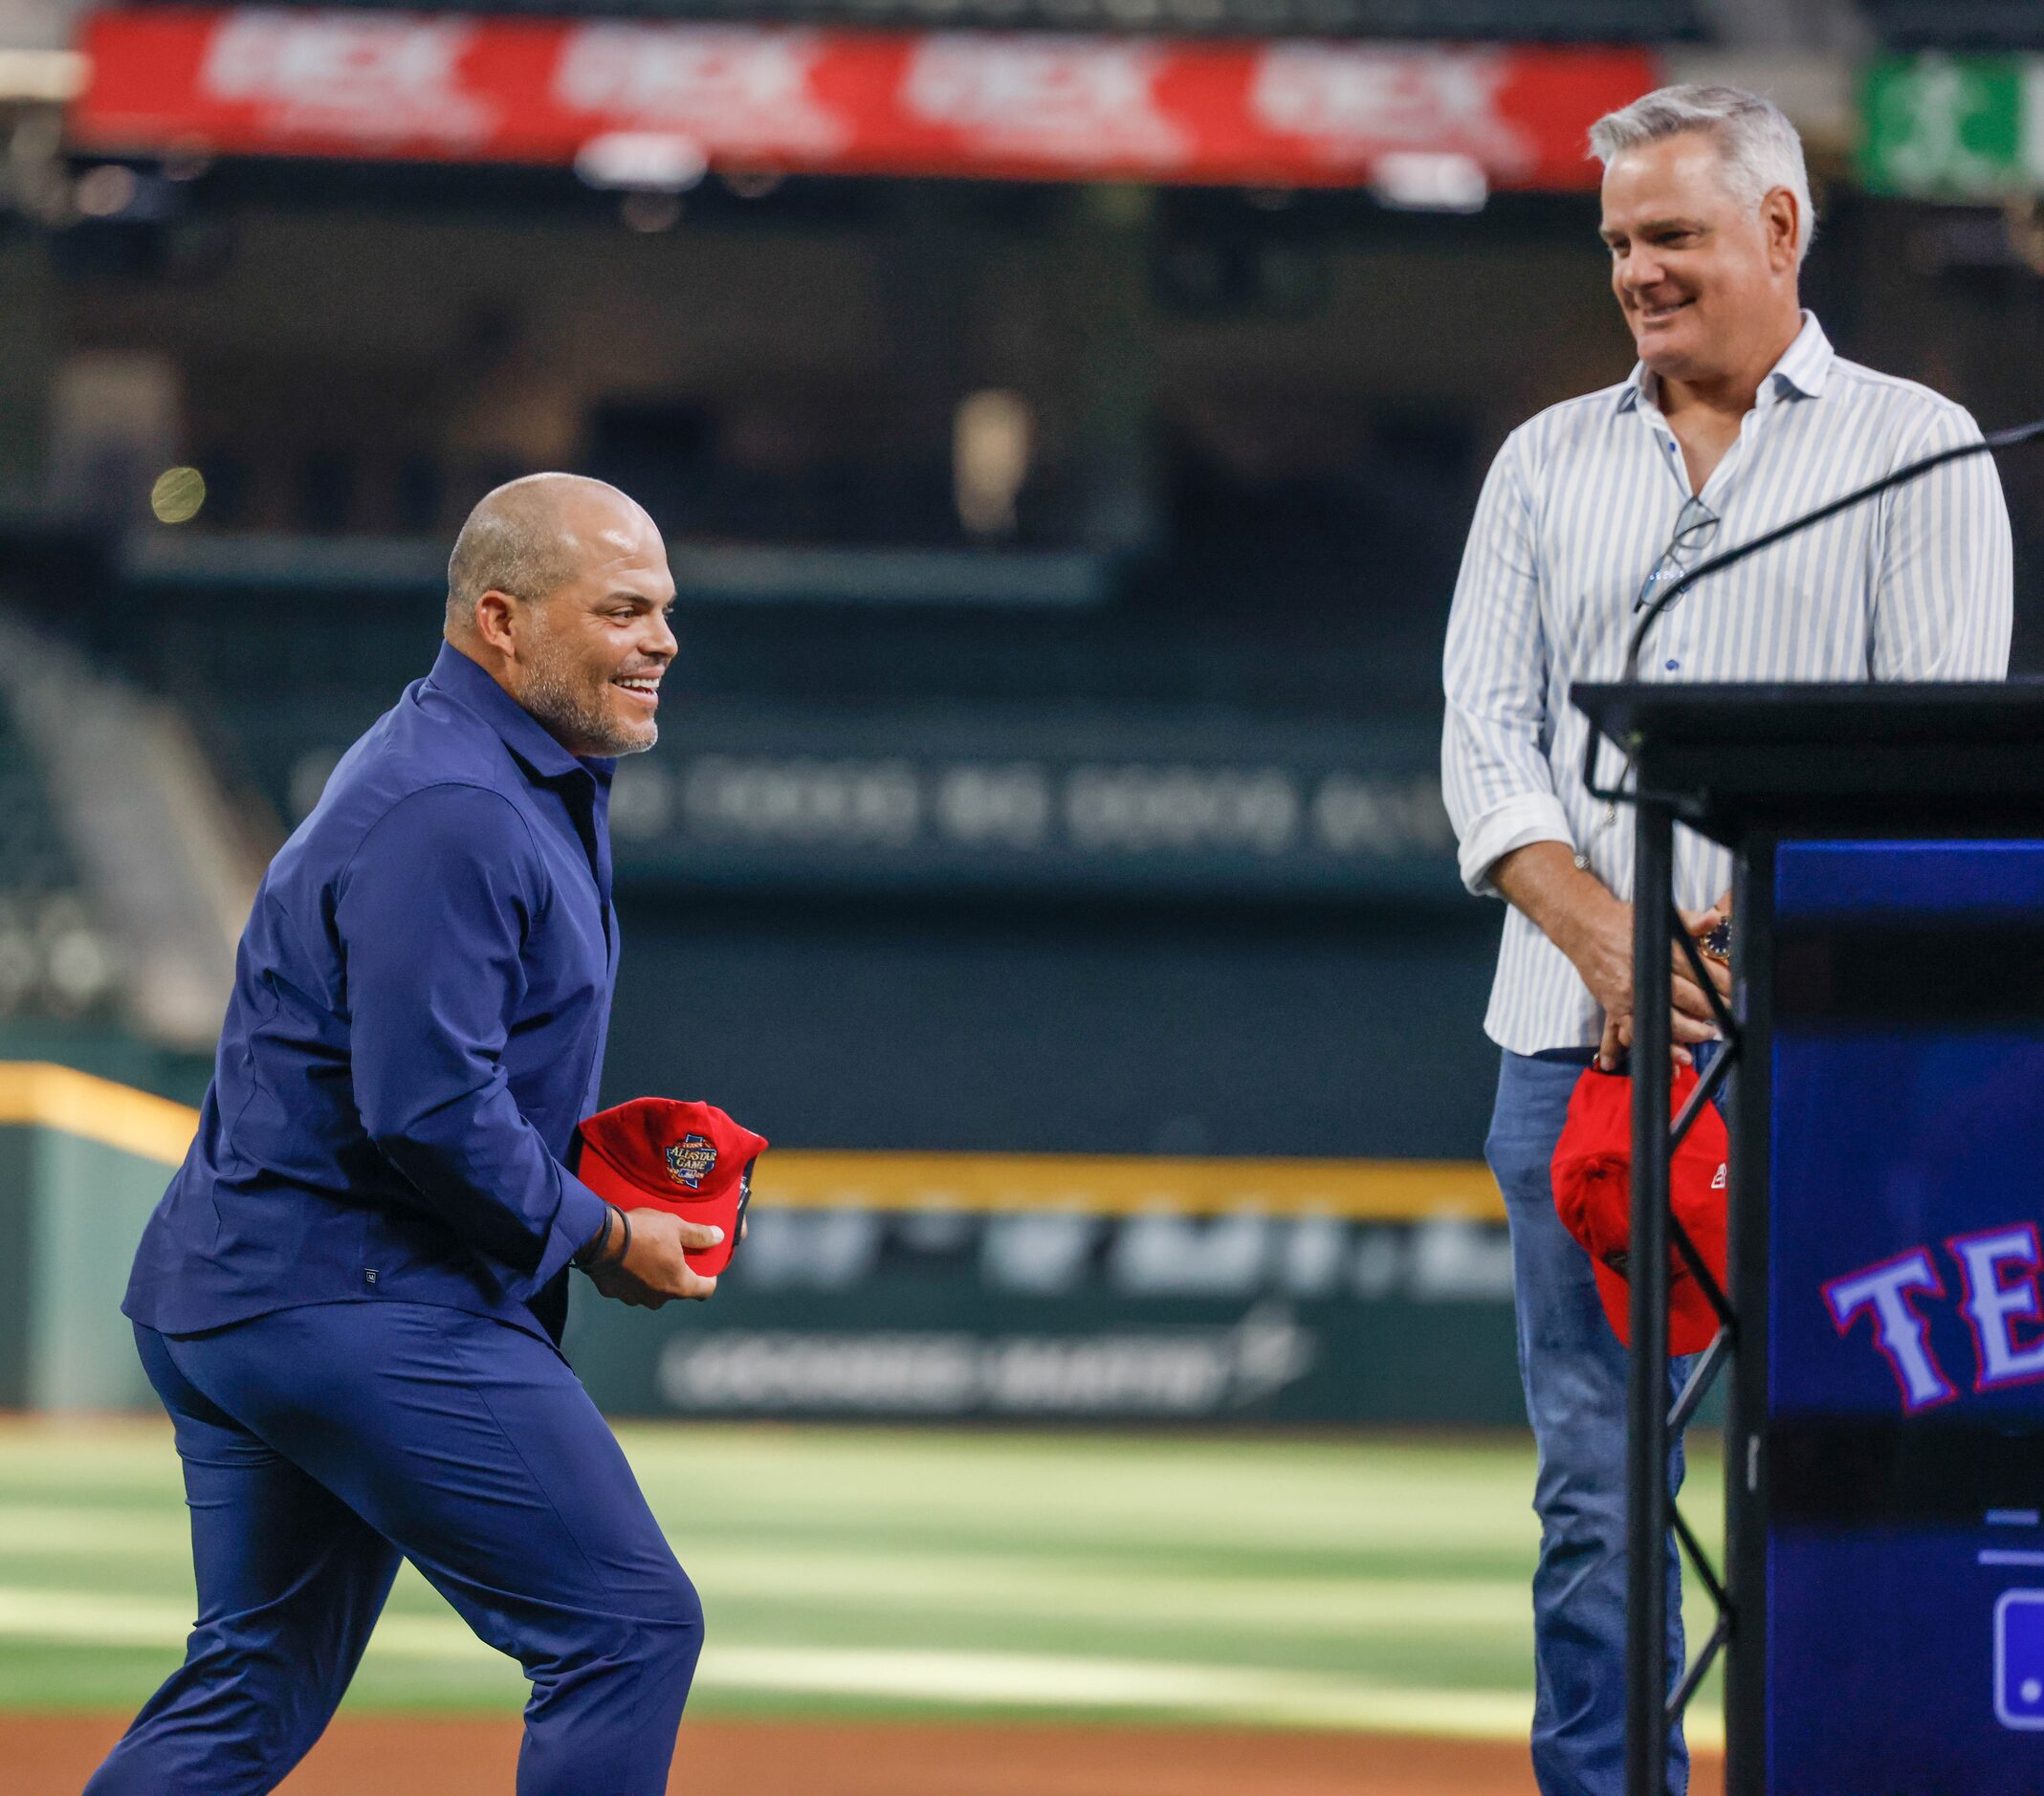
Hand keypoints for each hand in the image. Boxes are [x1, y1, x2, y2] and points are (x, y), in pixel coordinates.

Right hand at [587, 1208, 722, 1308]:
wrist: (599, 1238)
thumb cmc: (643, 1231)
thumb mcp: (676, 1226)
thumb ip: (699, 1235)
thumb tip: (719, 1236)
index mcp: (679, 1285)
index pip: (705, 1291)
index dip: (709, 1279)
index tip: (707, 1268)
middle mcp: (658, 1298)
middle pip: (677, 1290)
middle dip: (678, 1275)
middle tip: (674, 1255)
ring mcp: (634, 1298)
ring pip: (651, 1291)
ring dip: (653, 1278)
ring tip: (648, 1256)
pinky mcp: (613, 1294)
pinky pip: (629, 1287)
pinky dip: (631, 1277)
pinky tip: (626, 1260)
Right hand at [1595, 903, 1731, 1070]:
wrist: (1585, 929)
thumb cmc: (1623, 922)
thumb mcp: (1657, 916)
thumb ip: (1689, 921)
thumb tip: (1714, 918)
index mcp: (1661, 950)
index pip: (1700, 971)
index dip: (1721, 984)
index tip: (1736, 994)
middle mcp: (1647, 972)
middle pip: (1689, 997)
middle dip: (1713, 1009)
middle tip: (1728, 1017)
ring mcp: (1631, 993)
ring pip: (1667, 1018)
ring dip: (1691, 1031)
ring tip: (1707, 1034)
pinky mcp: (1616, 1007)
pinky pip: (1639, 1031)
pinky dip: (1657, 1043)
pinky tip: (1676, 1053)